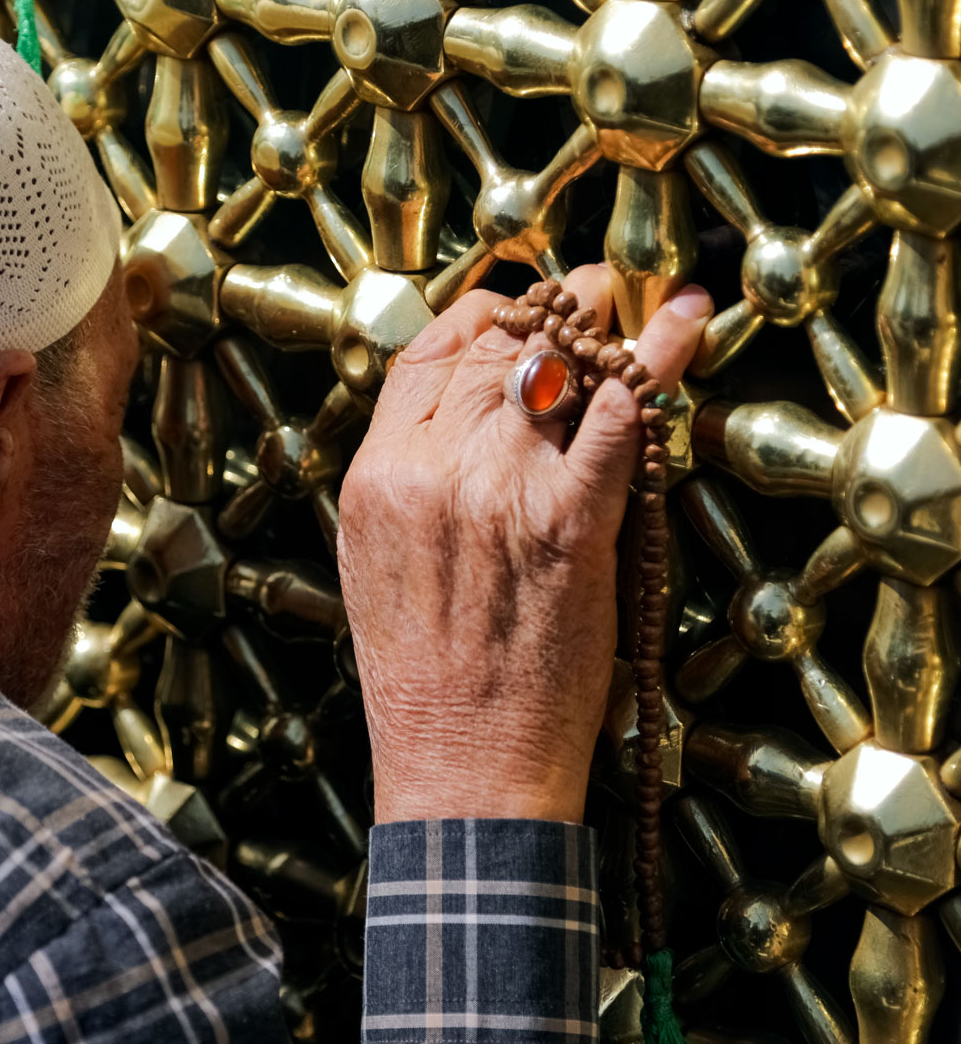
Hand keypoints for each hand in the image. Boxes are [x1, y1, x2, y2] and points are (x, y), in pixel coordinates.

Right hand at [337, 264, 711, 823]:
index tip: (507, 309)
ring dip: (603, 326)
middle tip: (585, 291)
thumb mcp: (373, 563)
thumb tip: (448, 422)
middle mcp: (433, 468)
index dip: (474, 316)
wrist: (460, 760)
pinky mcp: (571, 524)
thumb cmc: (420, 678)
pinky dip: (653, 372)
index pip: (423, 355)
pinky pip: (616, 423)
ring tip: (633, 300)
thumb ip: (403, 483)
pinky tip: (678, 336)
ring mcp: (503, 490)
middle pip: (492, 348)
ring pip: (556, 370)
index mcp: (376, 475)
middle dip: (545, 308)